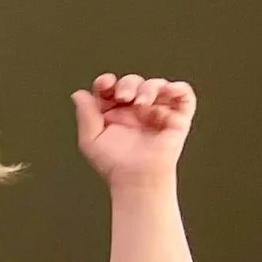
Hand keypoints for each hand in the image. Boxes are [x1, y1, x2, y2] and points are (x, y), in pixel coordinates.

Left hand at [73, 73, 194, 187]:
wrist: (137, 180)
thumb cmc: (115, 165)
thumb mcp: (91, 139)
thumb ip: (85, 115)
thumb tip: (79, 94)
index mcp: (114, 113)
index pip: (110, 89)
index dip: (106, 82)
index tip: (104, 84)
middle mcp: (135, 110)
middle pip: (133, 83)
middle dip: (128, 84)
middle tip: (124, 97)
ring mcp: (156, 112)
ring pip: (156, 85)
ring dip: (149, 87)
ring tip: (142, 103)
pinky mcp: (177, 118)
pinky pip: (183, 95)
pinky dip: (178, 88)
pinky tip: (168, 90)